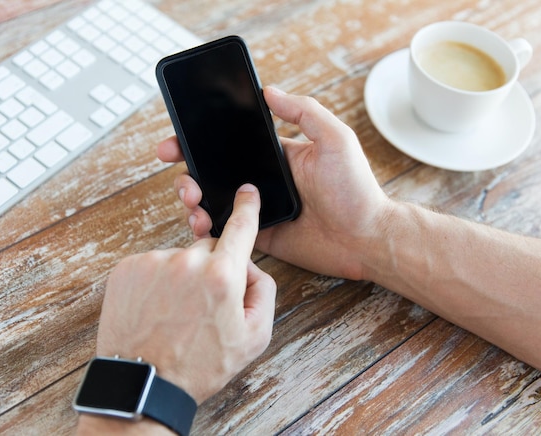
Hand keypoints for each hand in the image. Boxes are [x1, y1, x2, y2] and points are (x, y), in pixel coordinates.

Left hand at [94, 184, 275, 404]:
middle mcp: (187, 261)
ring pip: (179, 259)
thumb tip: (250, 267)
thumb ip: (263, 292)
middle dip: (212, 270)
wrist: (145, 383)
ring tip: (174, 315)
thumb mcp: (254, 338)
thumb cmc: (199, 365)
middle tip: (204, 307)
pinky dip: (157, 282)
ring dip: (181, 278)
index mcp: (221, 276)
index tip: (247, 192)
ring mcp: (153, 262)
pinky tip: (156, 310)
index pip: (240, 228)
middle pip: (209, 249)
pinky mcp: (127, 269)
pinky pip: (152, 265)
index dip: (247, 207)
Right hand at [157, 87, 391, 279]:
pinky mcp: (259, 237)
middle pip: (212, 173)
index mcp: (275, 156)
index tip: (174, 141)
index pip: (228, 142)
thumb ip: (304, 112)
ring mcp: (258, 210)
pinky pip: (226, 232)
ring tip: (192, 202)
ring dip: (192, 200)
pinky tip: (202, 225)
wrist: (366, 239)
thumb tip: (269, 91)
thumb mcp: (336, 139)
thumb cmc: (356, 189)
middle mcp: (262, 181)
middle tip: (181, 180)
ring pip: (212, 202)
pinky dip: (207, 229)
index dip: (198, 140)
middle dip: (186, 173)